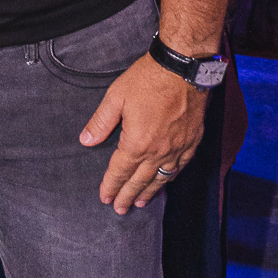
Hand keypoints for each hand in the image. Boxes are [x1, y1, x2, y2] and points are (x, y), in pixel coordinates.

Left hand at [79, 54, 206, 212]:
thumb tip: (86, 141)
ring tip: (140, 202)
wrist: (182, 68)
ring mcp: (178, 148)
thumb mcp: (116, 97)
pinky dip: (170, 178)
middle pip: (140, 180)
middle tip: (120, 208)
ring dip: (150, 192)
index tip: (105, 197)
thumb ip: (101, 122)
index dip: (111, 185)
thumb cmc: (148, 80)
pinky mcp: (192, 141)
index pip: (120, 171)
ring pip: (161, 178)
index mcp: (137, 142)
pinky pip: (180, 167)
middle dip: (128, 195)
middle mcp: (159, 151)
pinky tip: (165, 181)